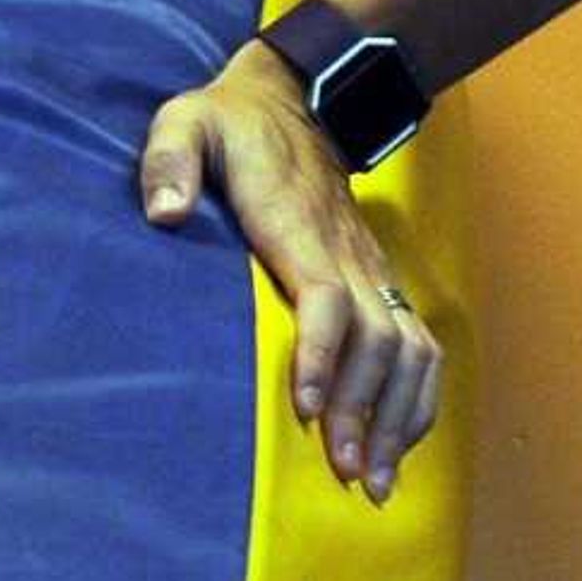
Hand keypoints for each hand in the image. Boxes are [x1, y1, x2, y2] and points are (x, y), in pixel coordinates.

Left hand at [138, 46, 442, 503]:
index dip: (321, 353)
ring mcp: (368, 268)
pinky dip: (417, 399)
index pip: (326, 297)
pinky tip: (398, 445)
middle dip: (364, 409)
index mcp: (296, 224)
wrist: (294, 99)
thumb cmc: (229, 124)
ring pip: (410, 350)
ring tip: (375, 481)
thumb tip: (163, 213)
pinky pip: (418, 345)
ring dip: (399, 417)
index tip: (305, 407)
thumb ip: (170, 160)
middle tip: (343, 473)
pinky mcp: (377, 280)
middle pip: (377, 340)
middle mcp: (345, 254)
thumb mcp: (185, 121)